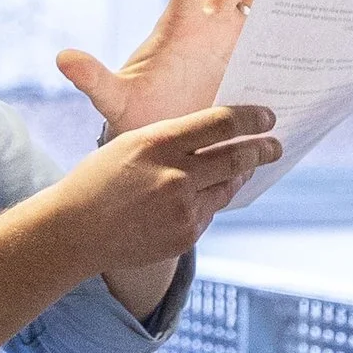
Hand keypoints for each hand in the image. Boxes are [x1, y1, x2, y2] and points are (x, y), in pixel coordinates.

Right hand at [54, 103, 280, 278]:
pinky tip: (206, 194)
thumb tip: (218, 135)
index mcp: (158, 143)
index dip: (251, 119)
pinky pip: (211, 211)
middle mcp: (175, 175)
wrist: (75, 232)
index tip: (268, 116)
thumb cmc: (99, 180)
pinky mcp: (185, 235)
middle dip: (263, 149)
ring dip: (241, 175)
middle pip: (236, 157)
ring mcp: (182, 209)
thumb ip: (173, 140)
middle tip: (276, 145)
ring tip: (249, 167)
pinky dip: (211, 200)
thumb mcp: (131, 144)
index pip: (221, 124)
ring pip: (228, 186)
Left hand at [57, 0, 282, 135]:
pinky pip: (279, 29)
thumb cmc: (139, 115)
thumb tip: (62, 58)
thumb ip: (95, 80)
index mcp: (180, 28)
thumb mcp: (116, 100)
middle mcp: (211, 25)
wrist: (166, 139)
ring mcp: (234, 38)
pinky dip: (300, 12)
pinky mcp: (253, 57)